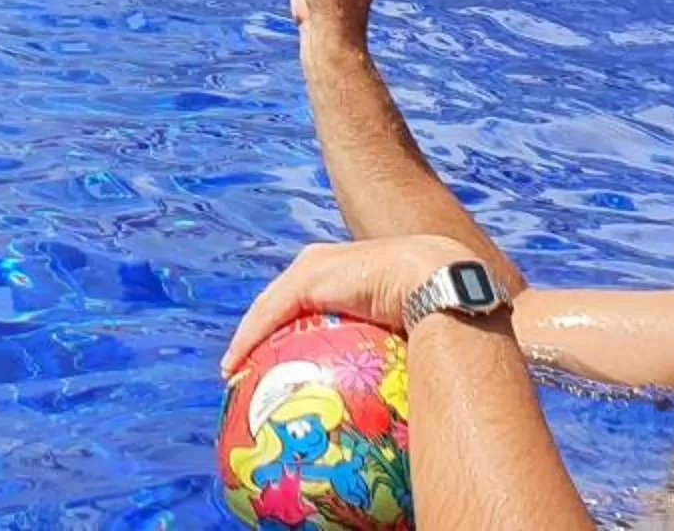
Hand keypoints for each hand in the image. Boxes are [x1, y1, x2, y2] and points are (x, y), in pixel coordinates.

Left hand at [221, 234, 477, 373]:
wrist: (441, 282)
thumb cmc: (440, 315)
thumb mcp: (411, 339)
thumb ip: (396, 360)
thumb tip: (408, 409)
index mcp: (349, 275)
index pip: (309, 303)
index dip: (289, 329)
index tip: (279, 360)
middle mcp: (326, 264)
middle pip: (281, 302)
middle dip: (261, 332)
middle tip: (245, 367)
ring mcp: (314, 267)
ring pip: (268, 308)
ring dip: (247, 339)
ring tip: (232, 369)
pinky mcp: (307, 277)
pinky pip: (268, 315)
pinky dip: (248, 340)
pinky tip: (233, 365)